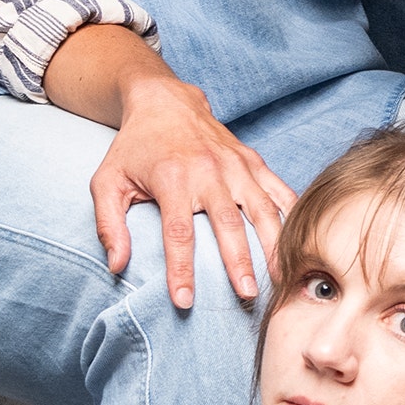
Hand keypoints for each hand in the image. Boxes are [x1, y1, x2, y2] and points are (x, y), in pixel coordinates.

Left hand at [93, 70, 291, 309]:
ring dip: (273, 245)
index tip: (184, 301)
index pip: (178, 234)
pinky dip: (292, 216)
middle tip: (247, 296)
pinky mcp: (253, 161)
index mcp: (172, 179)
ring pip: (263, 209)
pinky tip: (297, 242)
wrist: (166, 102)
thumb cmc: (134, 148)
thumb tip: (117, 265)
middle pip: (229, 225)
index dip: (181, 270)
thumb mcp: (107, 182)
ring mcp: (236, 165)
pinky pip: (279, 190)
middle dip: (240, 263)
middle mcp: (209, 171)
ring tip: (279, 278)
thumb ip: (108, 224)